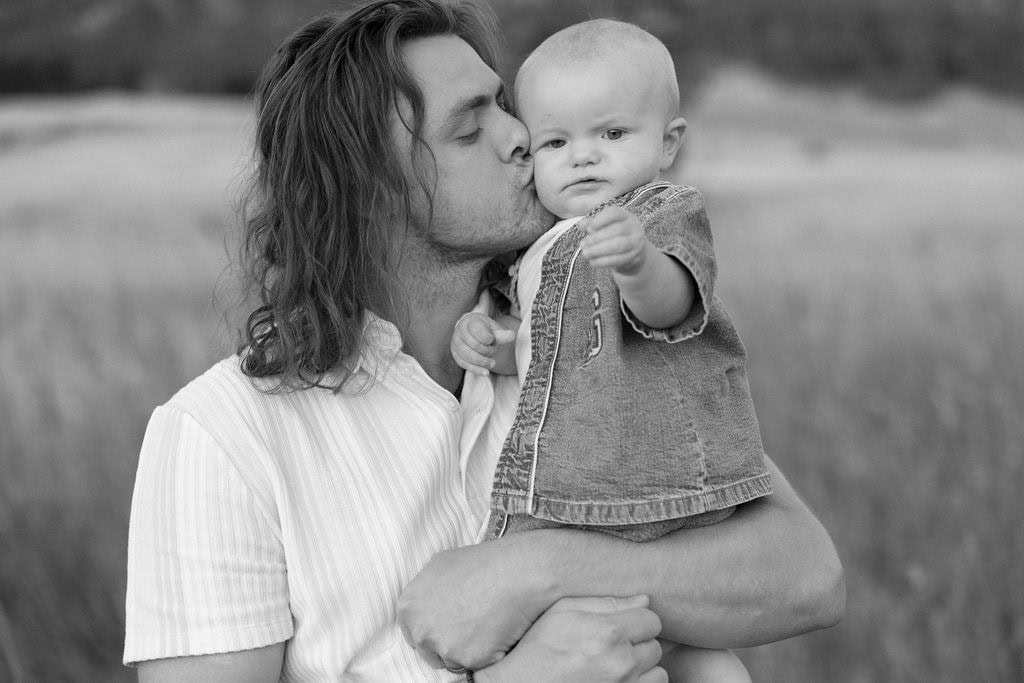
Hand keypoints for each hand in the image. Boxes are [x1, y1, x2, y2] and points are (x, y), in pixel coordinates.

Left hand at [397, 540, 547, 670]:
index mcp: (409, 607)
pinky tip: (495, 631)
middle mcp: (421, 630)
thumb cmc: (481, 563)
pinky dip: (486, 653)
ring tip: (485, 624)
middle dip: (446, 643)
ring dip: (466, 650)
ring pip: (452, 661)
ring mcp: (444, 646)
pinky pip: (475, 665)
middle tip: (468, 626)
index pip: (412, 633)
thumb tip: (425, 601)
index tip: (447, 624)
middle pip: (429, 651)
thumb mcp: (440, 564)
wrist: (514, 572)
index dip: (431, 629)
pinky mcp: (468, 659)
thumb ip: (424, 589)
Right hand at [450, 312, 515, 375]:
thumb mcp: (494, 329)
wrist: (473, 332)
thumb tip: (512, 336)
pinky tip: (486, 373)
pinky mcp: (456, 355)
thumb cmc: (485, 330)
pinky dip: (476, 370)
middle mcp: (459, 331)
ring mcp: (456, 343)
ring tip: (493, 363)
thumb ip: (501, 334)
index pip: (478, 331)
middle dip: (487, 351)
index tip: (492, 339)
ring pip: (467, 356)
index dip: (489, 339)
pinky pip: (464, 364)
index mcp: (470, 321)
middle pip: (474, 345)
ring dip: (482, 361)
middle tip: (494, 350)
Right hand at [478, 596, 666, 682]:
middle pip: (654, 646)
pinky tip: (615, 680)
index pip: (651, 619)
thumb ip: (604, 602)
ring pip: (657, 672)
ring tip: (614, 666)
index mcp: (608, 633)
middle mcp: (621, 663)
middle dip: (636, 644)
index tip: (621, 626)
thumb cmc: (537, 650)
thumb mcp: (561, 613)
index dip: (636, 620)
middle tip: (611, 647)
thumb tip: (644, 599)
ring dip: (641, 669)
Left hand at [579, 205, 652, 276]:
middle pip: (616, 230)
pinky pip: (619, 259)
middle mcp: (633, 227)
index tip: (588, 228)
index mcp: (624, 215)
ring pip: (618, 246)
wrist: (634, 251)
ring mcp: (636, 242)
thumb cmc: (614, 235)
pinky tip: (593, 262)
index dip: (601, 219)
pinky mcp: (634, 257)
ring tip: (586, 253)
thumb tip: (581, 225)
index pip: (614, 213)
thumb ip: (593, 223)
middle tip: (583, 244)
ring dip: (599, 250)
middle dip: (597, 238)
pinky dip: (604, 261)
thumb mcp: (605, 226)